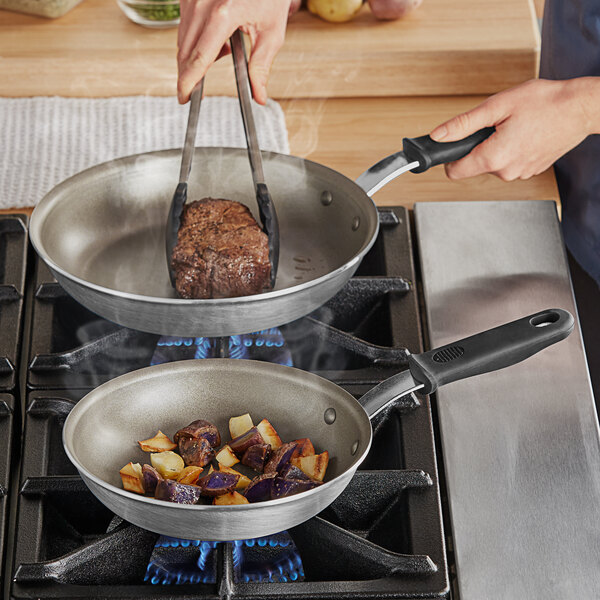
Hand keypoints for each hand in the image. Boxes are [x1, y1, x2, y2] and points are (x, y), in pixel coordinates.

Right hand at [177, 0, 291, 104]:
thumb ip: (262, 67)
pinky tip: (219, 36)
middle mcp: (202, 5)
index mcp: (223, 15)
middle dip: (188, 74)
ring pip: (182, 40)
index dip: (189, 81)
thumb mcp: (272, 32)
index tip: (184, 97)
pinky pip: (185, 26)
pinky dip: (196, 39)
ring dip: (195, 56)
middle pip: (185, 52)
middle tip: (194, 92)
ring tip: (225, 51)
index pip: (199, 58)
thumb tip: (259, 96)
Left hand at [430, 78, 599, 180]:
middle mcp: (506, 172)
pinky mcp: (531, 171)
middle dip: (479, 145)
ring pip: (493, 164)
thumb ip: (463, 124)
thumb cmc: (545, 103)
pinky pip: (510, 163)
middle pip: (475, 165)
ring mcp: (520, 174)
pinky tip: (526, 134)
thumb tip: (439, 135)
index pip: (454, 171)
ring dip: (497, 147)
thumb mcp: (497, 106)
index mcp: (494, 158)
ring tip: (516, 127)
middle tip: (497, 125)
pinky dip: (512, 149)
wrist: (581, 108)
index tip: (454, 145)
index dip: (450, 157)